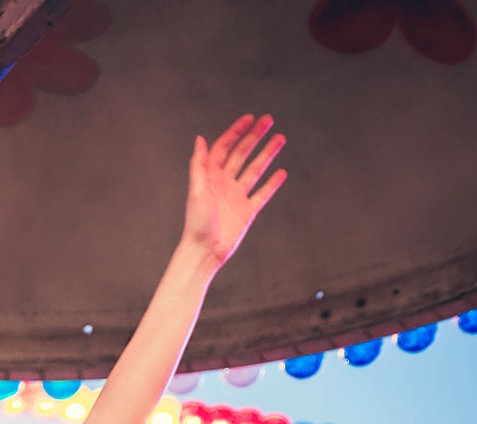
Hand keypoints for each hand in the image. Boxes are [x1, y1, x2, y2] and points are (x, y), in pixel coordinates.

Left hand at [182, 113, 287, 268]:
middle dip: (254, 136)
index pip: (224, 146)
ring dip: (267, 153)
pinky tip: (281, 172)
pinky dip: (272, 183)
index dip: (236, 131)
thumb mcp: (195, 191)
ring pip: (255, 169)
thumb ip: (198, 165)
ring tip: (280, 138)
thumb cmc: (196, 224)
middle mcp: (224, 183)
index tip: (250, 119)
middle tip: (268, 120)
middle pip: (242, 153)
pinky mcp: (247, 211)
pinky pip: (262, 193)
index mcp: (210, 176)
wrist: (205, 252)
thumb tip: (200, 139)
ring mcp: (237, 196)